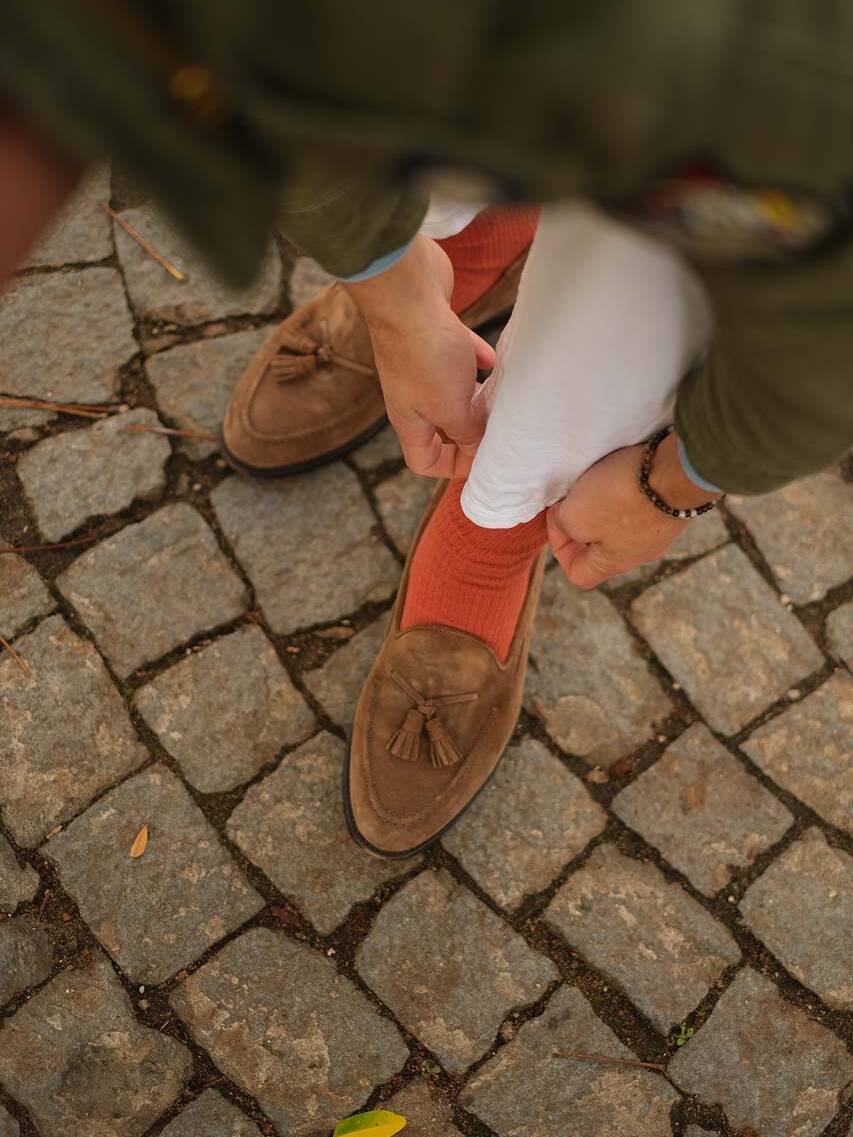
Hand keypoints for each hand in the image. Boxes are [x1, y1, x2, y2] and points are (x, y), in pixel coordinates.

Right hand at [344, 233, 494, 477]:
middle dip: (470, 430)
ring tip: (502, 396)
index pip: (423, 460)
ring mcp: (421, 364)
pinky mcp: (434, 336)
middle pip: (441, 427)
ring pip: (452, 391)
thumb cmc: (425, 354)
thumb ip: (467, 432)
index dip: (452, 467)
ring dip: (475, 395)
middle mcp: (412, 396)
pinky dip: (476, 360)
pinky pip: (458, 356)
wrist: (405, 291)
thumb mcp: (451, 407)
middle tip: (501, 426)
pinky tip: (493, 359)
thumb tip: (478, 448)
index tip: (482, 458)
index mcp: (410, 420)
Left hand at [547, 432, 719, 588]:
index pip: (579, 574)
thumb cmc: (623, 498)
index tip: (560, 519)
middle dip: (582, 522)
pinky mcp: (672, 507)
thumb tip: (565, 518)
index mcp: (614, 563)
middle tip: (577, 495)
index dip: (560, 550)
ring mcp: (659, 531)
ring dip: (604, 504)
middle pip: (600, 547)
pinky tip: (624, 474)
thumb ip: (562, 523)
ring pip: (620, 524)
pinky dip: (627, 491)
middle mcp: (639, 553)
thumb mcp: (575, 515)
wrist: (678, 470)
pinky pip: (641, 505)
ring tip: (599, 482)